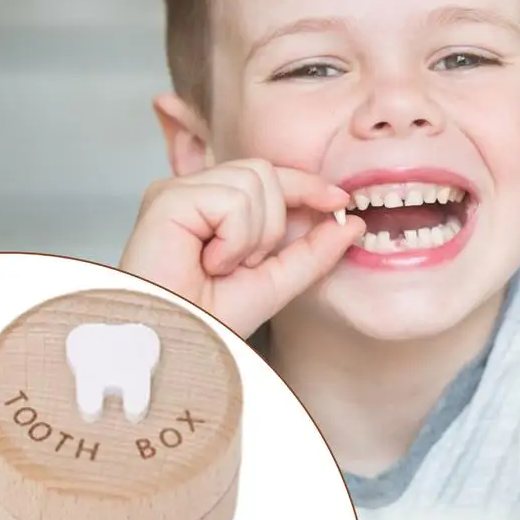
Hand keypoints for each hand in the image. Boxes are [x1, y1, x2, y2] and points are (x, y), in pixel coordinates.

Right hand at [119, 159, 364, 337]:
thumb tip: (353, 222)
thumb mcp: (276, 283)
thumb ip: (313, 252)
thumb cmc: (209, 320)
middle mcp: (194, 191)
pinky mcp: (167, 197)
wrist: (174, 346)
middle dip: (273, 224)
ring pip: (254, 181)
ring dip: (253, 235)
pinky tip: (210, 262)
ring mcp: (177, 190)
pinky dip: (235, 239)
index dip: (307, 184)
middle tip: (243, 264)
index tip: (340, 201)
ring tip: (222, 265)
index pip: (269, 177)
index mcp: (214, 206)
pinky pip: (233, 200)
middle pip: (265, 172)